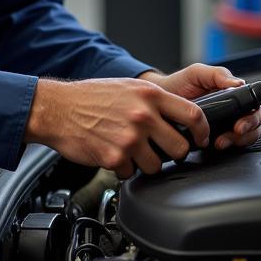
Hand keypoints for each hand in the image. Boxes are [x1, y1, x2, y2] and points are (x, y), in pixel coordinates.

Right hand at [23, 76, 209, 178]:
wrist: (58, 108)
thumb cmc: (91, 97)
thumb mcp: (129, 87)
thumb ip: (154, 101)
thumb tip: (179, 117)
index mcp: (150, 95)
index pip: (193, 114)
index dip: (202, 131)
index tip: (200, 138)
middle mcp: (143, 116)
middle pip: (180, 147)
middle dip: (173, 153)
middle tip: (162, 150)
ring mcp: (130, 138)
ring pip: (157, 166)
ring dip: (146, 163)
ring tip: (132, 151)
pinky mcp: (115, 158)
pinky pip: (131, 173)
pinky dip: (124, 168)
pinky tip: (113, 154)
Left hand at [139, 64, 260, 149]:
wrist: (159, 99)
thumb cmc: (180, 84)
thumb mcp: (197, 73)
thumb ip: (218, 74)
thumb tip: (238, 83)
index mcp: (237, 93)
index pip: (260, 105)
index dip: (257, 115)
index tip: (241, 122)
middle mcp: (236, 110)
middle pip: (258, 124)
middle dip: (249, 131)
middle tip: (235, 132)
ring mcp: (228, 124)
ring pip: (247, 137)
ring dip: (238, 141)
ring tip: (220, 142)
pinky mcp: (218, 137)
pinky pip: (231, 145)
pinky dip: (227, 147)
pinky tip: (215, 145)